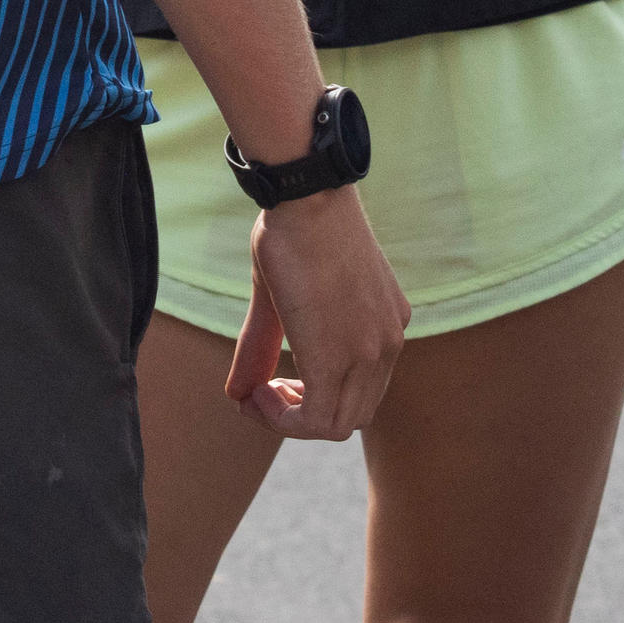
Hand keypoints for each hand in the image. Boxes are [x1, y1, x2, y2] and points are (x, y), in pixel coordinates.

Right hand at [230, 180, 404, 440]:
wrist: (307, 197)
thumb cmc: (293, 228)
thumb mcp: (283, 295)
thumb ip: (263, 346)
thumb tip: (236, 394)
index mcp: (387, 323)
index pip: (363, 388)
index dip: (318, 396)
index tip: (276, 380)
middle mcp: (388, 343)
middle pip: (353, 414)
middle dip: (304, 415)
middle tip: (265, 389)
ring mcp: (371, 353)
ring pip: (337, 425)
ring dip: (290, 421)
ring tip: (257, 393)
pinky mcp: (341, 359)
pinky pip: (316, 420)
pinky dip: (282, 420)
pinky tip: (256, 394)